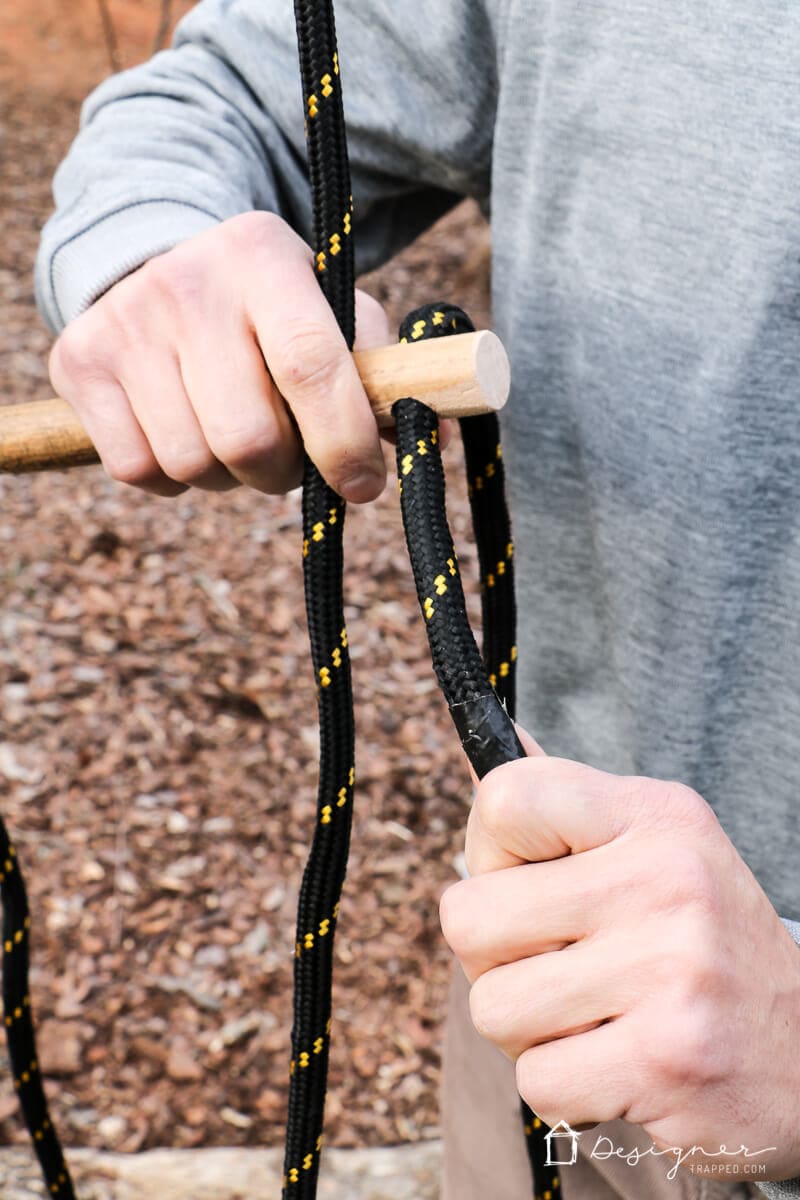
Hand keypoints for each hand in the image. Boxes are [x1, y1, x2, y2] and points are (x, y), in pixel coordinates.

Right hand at [49, 212, 389, 498]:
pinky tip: (182, 434)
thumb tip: (430, 431)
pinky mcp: (78, 364)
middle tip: (289, 458)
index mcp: (264, 256)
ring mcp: (124, 323)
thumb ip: (382, 371)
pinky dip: (171, 477)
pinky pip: (138, 471)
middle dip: (282, 472)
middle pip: (249, 437)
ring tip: (232, 437)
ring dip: (227, 476)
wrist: (151, 262)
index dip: (344, 443)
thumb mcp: (328, 311)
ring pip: (193, 463)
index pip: (312, 366)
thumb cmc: (267, 310)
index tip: (364, 485)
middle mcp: (186, 281)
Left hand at [439, 732, 799, 1179]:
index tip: (524, 882)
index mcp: (654, 814)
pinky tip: (618, 1064)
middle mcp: (666, 877)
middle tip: (554, 968)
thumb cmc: (703, 946)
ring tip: (594, 1017)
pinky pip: (537, 1079)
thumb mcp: (654, 848)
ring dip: (528, 1030)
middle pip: (469, 916)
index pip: (503, 799)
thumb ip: (566, 807)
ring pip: (493, 1007)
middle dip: (492, 960)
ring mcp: (671, 966)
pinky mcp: (668, 1057)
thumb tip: (495, 735)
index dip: (487, 854)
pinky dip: (564, 1086)